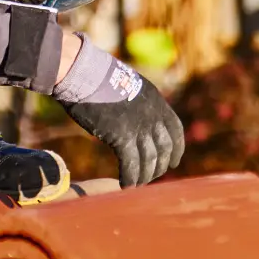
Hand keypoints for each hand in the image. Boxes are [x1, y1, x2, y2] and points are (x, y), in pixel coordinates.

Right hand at [54, 36, 183, 186]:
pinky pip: (131, 164)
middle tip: (151, 178)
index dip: (176, 149)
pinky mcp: (122, 135)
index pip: (175, 130)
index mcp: (155, 100)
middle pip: (164, 148)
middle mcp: (152, 113)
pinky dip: (130, 178)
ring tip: (136, 186)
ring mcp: (138, 125)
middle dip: (159, 167)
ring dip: (144, 176)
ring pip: (150, 160)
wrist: (82, 73)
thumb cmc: (96, 77)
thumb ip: (135, 104)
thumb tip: (132, 119)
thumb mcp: (127, 85)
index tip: (173, 163)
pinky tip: (125, 185)